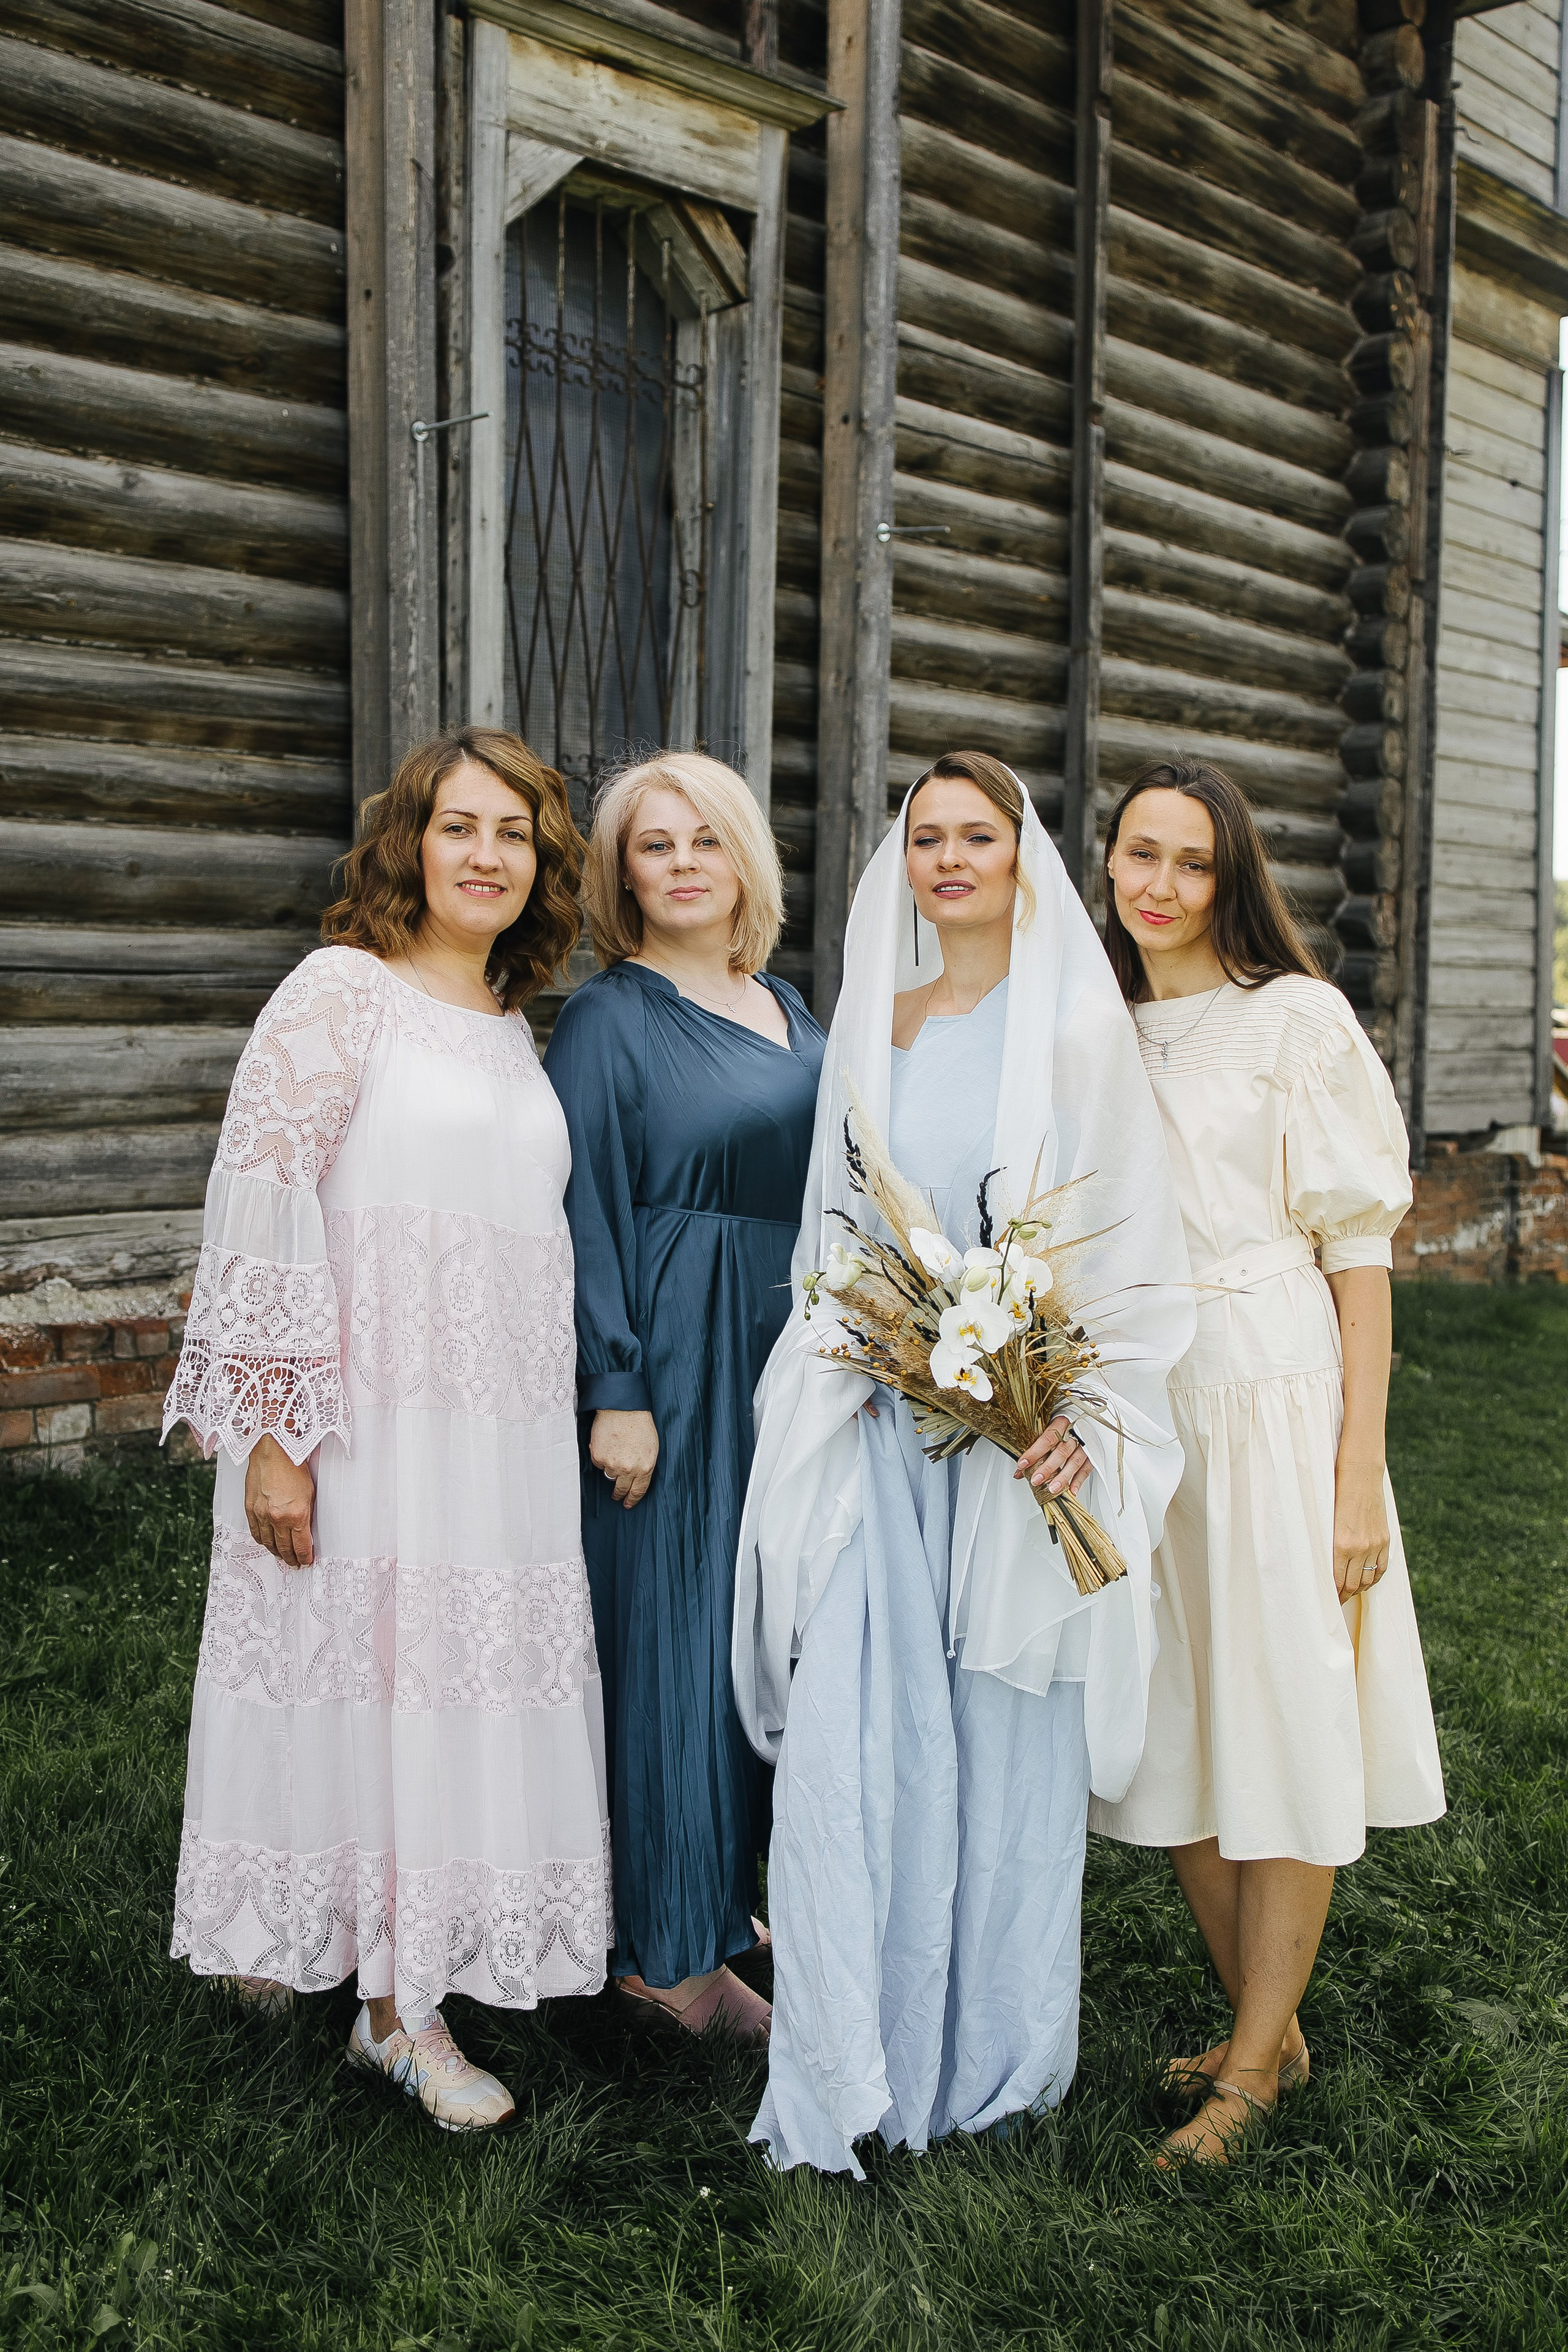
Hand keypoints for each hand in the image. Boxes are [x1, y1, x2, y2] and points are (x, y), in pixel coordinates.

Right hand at [244, 1432, 315, 1567]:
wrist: (273, 1451)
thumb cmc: (293, 1467)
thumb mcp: (310, 1493)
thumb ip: (306, 1515)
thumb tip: (305, 1531)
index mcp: (296, 1515)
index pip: (300, 1545)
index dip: (304, 1557)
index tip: (306, 1561)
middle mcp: (277, 1518)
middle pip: (284, 1548)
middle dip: (291, 1558)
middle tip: (295, 1563)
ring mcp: (261, 1515)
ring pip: (268, 1543)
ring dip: (276, 1552)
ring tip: (282, 1556)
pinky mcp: (250, 1509)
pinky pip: (255, 1532)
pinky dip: (262, 1541)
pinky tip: (267, 1543)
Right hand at [590, 1409, 659, 1507]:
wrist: (623, 1409)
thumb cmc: (640, 1425)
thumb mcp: (651, 1449)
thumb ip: (644, 1466)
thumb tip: (636, 1478)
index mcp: (645, 1468)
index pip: (638, 1491)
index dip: (632, 1499)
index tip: (628, 1503)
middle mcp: (628, 1470)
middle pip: (621, 1489)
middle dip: (619, 1494)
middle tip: (617, 1496)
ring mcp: (611, 1464)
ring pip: (609, 1475)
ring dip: (611, 1470)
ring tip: (614, 1456)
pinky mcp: (598, 1457)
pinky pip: (599, 1463)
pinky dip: (602, 1457)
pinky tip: (607, 1445)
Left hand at [1014, 1414, 1090, 1498]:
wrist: (1080, 1421)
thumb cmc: (1060, 1427)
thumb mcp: (1046, 1431)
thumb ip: (1034, 1450)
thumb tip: (1020, 1471)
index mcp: (1061, 1422)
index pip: (1047, 1438)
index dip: (1034, 1452)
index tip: (1023, 1464)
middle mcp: (1075, 1433)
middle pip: (1062, 1451)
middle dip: (1048, 1468)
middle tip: (1036, 1480)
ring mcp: (1086, 1444)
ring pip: (1075, 1461)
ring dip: (1063, 1477)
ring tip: (1052, 1489)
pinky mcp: (1092, 1455)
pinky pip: (1086, 1469)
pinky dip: (1078, 1481)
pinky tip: (1070, 1490)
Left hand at [1333, 1456, 1388, 1596]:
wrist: (1360, 1478)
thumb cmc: (1336, 1496)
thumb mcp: (1327, 1523)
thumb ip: (1328, 1546)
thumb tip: (1325, 1569)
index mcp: (1340, 1545)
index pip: (1336, 1580)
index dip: (1332, 1594)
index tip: (1327, 1601)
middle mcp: (1359, 1549)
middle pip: (1352, 1584)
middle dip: (1343, 1596)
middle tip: (1336, 1602)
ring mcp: (1374, 1546)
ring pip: (1367, 1580)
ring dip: (1357, 1590)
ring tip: (1348, 1593)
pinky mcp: (1384, 1541)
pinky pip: (1381, 1569)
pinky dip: (1373, 1579)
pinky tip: (1366, 1583)